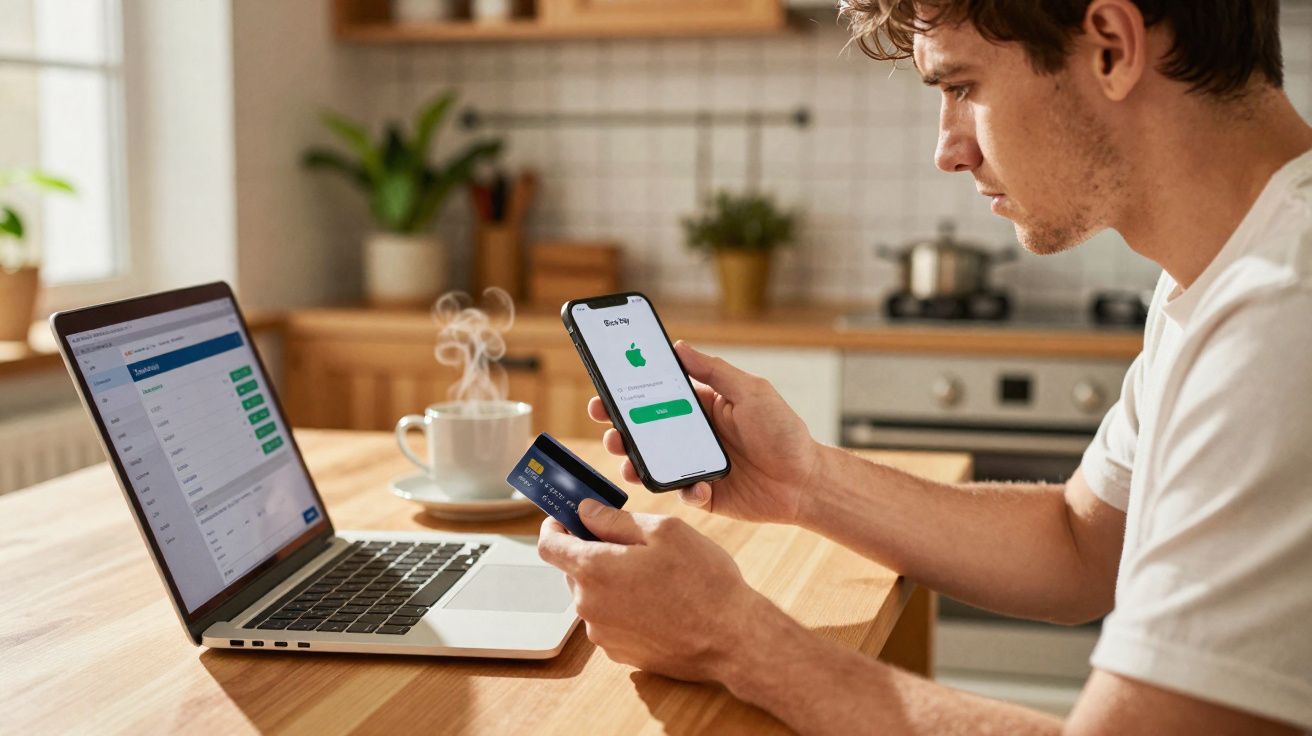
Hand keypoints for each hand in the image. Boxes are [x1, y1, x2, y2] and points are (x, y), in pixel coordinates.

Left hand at [537, 500, 769, 681]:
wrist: (731, 639)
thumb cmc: (702, 581)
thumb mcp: (663, 531)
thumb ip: (615, 520)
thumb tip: (586, 512)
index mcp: (594, 569)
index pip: (549, 545)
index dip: (555, 527)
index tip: (568, 519)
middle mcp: (588, 605)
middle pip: (572, 570)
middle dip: (592, 552)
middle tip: (629, 543)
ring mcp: (602, 633)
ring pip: (593, 595)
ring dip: (610, 581)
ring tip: (652, 576)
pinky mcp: (618, 652)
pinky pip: (609, 620)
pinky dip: (623, 607)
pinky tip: (656, 603)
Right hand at [588, 341, 821, 523]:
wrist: (806, 481)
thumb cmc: (784, 432)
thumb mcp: (752, 392)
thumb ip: (715, 371)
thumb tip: (679, 346)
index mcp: (701, 408)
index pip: (656, 397)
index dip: (628, 394)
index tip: (605, 391)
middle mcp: (692, 436)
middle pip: (644, 432)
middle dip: (619, 430)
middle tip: (608, 429)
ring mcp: (695, 466)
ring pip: (652, 464)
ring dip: (635, 463)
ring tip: (629, 462)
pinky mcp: (704, 494)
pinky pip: (681, 492)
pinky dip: (683, 490)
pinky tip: (697, 486)